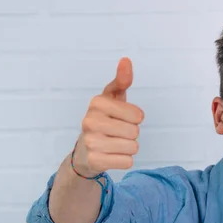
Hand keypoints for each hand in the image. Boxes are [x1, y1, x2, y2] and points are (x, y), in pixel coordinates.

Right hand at [72, 57, 143, 176]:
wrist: (84, 152)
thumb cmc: (104, 120)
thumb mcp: (112, 98)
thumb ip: (121, 80)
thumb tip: (126, 60)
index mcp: (97, 103)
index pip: (138, 115)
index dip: (135, 118)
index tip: (122, 118)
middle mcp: (90, 121)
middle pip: (135, 132)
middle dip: (131, 134)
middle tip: (117, 133)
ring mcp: (90, 142)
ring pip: (133, 147)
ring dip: (129, 148)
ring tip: (114, 144)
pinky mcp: (94, 160)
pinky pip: (127, 162)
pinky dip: (124, 160)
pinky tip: (112, 155)